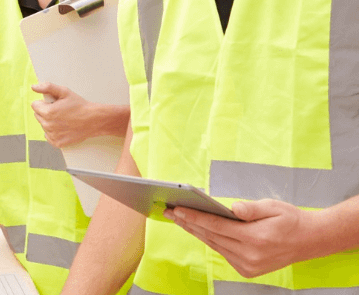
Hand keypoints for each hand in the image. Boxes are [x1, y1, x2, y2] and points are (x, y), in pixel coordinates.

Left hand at [30, 82, 98, 147]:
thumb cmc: (80, 106)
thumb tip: (34, 87)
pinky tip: (63, 127)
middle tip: (60, 110)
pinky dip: (54, 132)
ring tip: (64, 118)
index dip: (44, 103)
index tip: (54, 103)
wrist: (94, 120)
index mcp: (48, 112)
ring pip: (43, 125)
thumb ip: (47, 87)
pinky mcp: (57, 143)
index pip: (34, 105)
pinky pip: (48, 136)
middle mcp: (48, 125)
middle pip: (38, 115)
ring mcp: (53, 135)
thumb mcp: (64, 92)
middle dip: (46, 111)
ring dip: (50, 121)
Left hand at [165, 199, 317, 277]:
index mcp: (256, 238)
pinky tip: (197, 229)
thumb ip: (251, 208)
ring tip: (179, 218)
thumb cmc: (290, 220)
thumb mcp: (273, 207)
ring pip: (214, 245)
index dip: (194, 216)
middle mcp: (250, 255)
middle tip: (169, 211)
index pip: (216, 226)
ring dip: (195, 231)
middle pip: (211, 237)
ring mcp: (248, 265)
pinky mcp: (247, 270)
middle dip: (188, 222)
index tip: (177, 209)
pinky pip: (222, 252)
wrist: (310, 241)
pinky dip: (209, 240)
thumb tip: (232, 208)